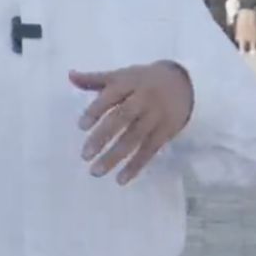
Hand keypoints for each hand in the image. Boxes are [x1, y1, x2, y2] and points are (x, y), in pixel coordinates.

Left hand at [69, 62, 193, 185]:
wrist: (184, 83)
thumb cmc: (143, 80)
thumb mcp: (121, 75)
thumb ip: (95, 80)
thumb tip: (70, 76)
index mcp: (128, 83)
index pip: (110, 97)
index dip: (96, 110)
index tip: (81, 126)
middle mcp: (142, 99)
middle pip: (122, 118)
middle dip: (103, 136)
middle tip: (85, 155)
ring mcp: (156, 116)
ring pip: (135, 137)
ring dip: (115, 156)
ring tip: (96, 171)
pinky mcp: (166, 131)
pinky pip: (150, 150)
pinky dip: (136, 165)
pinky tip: (121, 179)